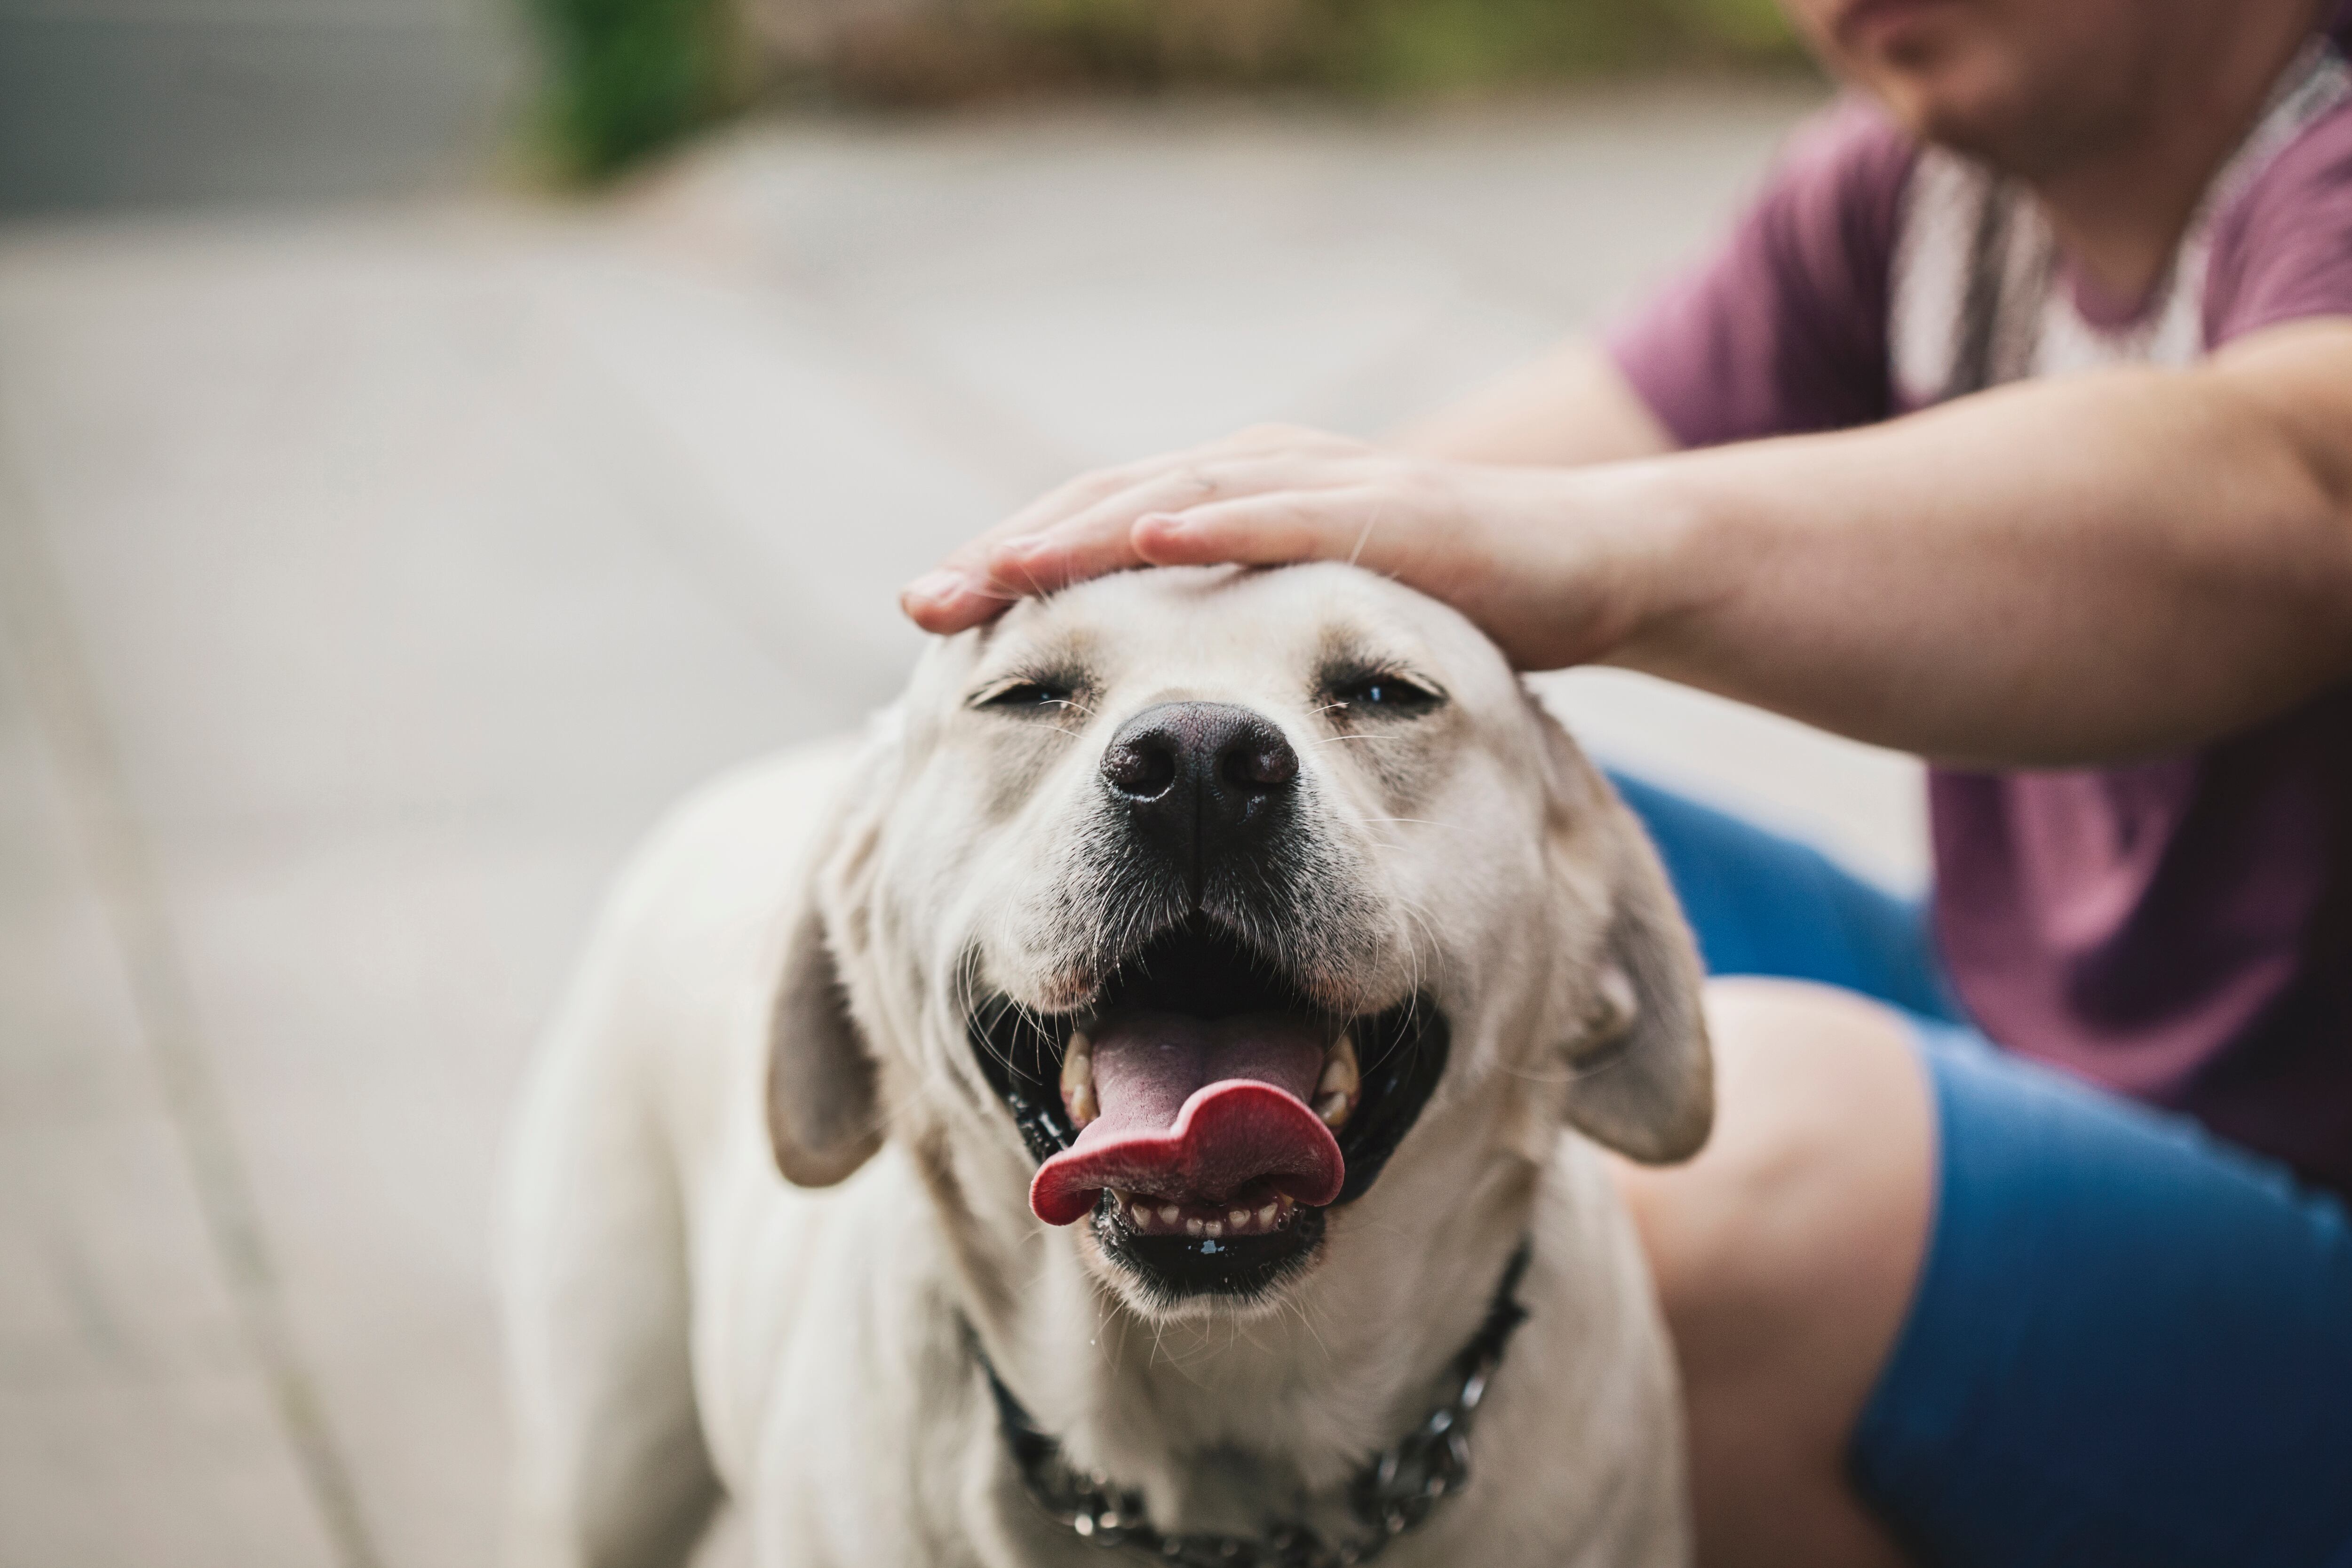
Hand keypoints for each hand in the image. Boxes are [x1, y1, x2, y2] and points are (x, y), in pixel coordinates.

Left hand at [899, 424, 1670, 670]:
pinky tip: (1146, 535)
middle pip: (1106, 506)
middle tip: (923, 603)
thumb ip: (1238, 644)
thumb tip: (1146, 713)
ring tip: (998, 569)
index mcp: (1232, 503)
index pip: (1097, 531)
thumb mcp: (1315, 634)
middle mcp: (1259, 476)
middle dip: (1011, 554)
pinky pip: (1287, 512)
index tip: (927, 621)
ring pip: (1177, 494)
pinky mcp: (1390, 509)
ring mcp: (1322, 484)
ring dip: (1080, 531)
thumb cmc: (1448, 606)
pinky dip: (1213, 518)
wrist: (1588, 567)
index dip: (1011, 570)